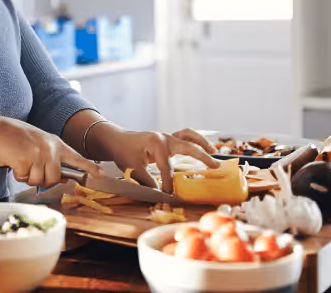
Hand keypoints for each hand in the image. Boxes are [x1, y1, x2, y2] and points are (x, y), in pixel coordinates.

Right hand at [0, 117, 102, 187]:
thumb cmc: (18, 138)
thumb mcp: (40, 143)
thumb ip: (52, 158)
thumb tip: (63, 177)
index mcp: (55, 144)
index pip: (76, 158)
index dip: (89, 168)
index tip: (102, 175)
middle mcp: (50, 149)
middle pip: (54, 178)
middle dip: (42, 179)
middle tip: (31, 168)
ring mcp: (38, 155)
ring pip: (39, 181)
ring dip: (28, 177)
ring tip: (22, 162)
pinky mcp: (25, 161)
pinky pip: (24, 178)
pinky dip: (18, 174)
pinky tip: (14, 162)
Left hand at [87, 124, 218, 192]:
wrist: (115, 139)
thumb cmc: (122, 152)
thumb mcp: (132, 168)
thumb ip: (147, 180)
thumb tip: (160, 193)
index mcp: (155, 143)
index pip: (167, 167)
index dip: (168, 182)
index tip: (168, 194)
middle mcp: (164, 137)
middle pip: (187, 147)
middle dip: (202, 157)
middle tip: (215, 167)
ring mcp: (166, 136)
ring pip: (188, 136)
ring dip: (202, 143)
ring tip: (214, 152)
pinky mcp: (166, 139)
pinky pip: (184, 137)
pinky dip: (195, 141)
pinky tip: (204, 148)